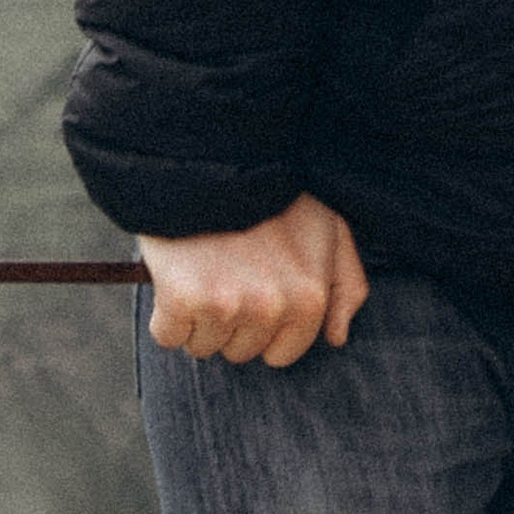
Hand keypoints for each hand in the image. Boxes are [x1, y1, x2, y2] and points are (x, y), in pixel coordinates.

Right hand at [139, 192, 370, 365]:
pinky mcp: (183, 300)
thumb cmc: (275, 195)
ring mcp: (227, 306)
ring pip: (203, 346)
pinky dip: (166, 315)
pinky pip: (168, 336)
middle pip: (240, 352)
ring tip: (204, 270)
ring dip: (199, 318)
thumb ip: (346, 285)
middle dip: (232, 321)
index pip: (282, 353)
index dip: (265, 328)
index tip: (254, 293)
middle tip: (227, 273)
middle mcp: (271, 308)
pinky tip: (177, 278)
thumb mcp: (330, 229)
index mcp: (309, 299)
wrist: (214, 160)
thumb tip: (336, 337)